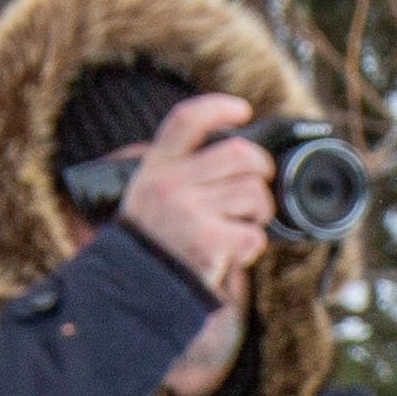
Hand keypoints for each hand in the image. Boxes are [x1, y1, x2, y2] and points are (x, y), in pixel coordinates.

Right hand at [107, 91, 280, 297]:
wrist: (135, 287)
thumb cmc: (153, 239)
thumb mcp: (149, 192)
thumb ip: (182, 169)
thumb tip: (240, 155)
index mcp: (156, 166)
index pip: (186, 120)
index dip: (218, 108)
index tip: (243, 110)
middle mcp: (171, 184)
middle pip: (239, 153)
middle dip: (261, 169)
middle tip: (258, 185)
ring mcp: (190, 212)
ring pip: (253, 193)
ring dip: (260, 211)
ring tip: (244, 223)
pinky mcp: (209, 242)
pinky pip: (254, 233)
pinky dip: (253, 245)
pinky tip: (235, 251)